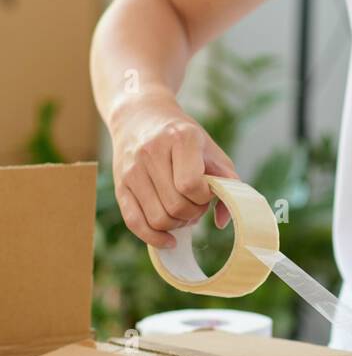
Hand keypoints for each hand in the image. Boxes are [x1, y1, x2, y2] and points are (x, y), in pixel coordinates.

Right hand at [109, 89, 239, 246]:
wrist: (140, 116)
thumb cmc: (182, 137)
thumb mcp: (210, 149)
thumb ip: (227, 181)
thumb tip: (223, 221)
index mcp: (180, 138)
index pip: (191, 185)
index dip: (204, 197)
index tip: (207, 191)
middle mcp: (151, 152)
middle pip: (175, 205)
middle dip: (193, 212)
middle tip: (196, 204)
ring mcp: (132, 170)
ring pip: (158, 219)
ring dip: (177, 224)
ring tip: (183, 211)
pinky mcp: (119, 185)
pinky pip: (134, 222)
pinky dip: (154, 237)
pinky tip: (168, 239)